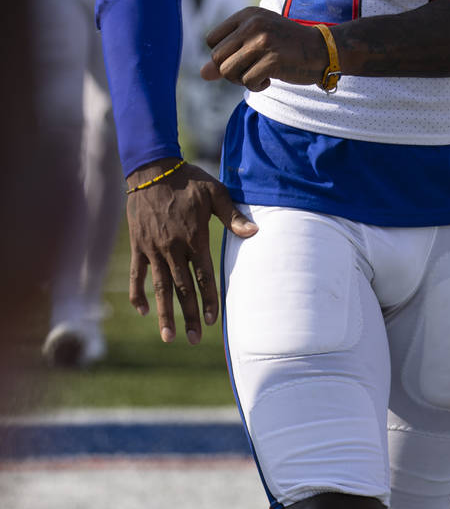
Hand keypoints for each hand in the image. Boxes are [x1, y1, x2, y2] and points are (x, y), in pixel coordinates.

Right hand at [126, 160, 256, 344]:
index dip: (208, 300)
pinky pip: (136, 275)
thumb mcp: (214, 192)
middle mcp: (173, 248)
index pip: (203, 276)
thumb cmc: (188, 179)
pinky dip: (138, 294)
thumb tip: (254, 232)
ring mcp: (153, 249)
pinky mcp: (138, 245)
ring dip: (164, 313)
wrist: (151, 169)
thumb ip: (232, 216)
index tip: (212, 320)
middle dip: (189, 315)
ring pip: (159, 288)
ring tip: (168, 336)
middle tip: (193, 339)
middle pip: (182, 288)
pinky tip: (142, 312)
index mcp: (194, 238)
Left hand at [201, 6, 327, 89]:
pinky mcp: (273, 59)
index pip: (211, 40)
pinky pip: (247, 81)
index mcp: (247, 15)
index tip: (241, 58)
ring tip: (259, 74)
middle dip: (229, 72)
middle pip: (217, 58)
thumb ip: (229, 55)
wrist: (322, 50)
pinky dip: (257, 86)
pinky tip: (270, 79)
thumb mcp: (256, 43)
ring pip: (228, 72)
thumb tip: (202, 74)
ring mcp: (263, 41)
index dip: (222, 56)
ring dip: (241, 80)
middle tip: (249, 71)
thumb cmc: (286, 47)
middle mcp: (252, 24)